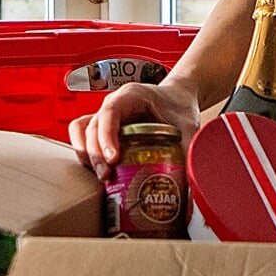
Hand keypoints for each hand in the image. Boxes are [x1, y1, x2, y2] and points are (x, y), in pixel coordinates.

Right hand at [67, 78, 202, 179]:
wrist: (178, 98)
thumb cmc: (180, 106)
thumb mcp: (189, 126)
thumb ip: (190, 149)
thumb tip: (192, 180)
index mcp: (131, 95)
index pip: (110, 112)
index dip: (107, 136)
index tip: (113, 160)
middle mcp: (114, 104)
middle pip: (92, 126)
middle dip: (96, 153)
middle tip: (107, 177)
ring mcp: (106, 116)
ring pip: (82, 132)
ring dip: (87, 155)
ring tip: (102, 176)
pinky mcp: (104, 128)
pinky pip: (83, 137)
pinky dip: (85, 153)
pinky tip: (97, 170)